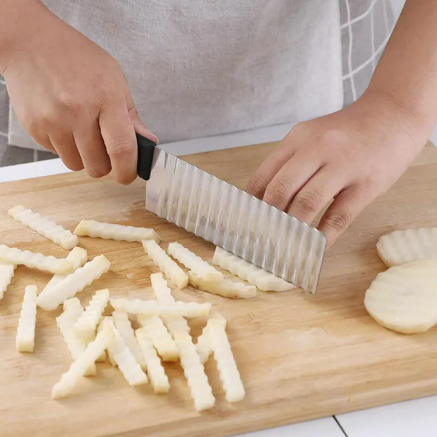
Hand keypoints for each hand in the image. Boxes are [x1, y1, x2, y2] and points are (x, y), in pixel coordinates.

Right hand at [1, 1, 156, 183]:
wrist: (31, 42)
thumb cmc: (78, 58)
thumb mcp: (115, 79)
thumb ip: (131, 116)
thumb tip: (148, 142)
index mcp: (105, 98)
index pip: (121, 149)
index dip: (128, 170)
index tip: (128, 175)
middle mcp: (78, 111)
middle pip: (98, 166)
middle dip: (105, 165)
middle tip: (105, 149)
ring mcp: (53, 120)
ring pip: (76, 164)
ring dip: (84, 157)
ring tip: (82, 132)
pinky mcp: (35, 127)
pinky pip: (57, 154)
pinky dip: (65, 146)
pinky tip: (64, 124)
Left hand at [247, 91, 427, 246]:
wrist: (394, 114)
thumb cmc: (348, 133)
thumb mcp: (312, 137)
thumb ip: (289, 164)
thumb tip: (264, 201)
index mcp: (298, 138)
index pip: (263, 176)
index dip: (250, 206)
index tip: (246, 225)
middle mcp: (317, 148)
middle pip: (280, 190)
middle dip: (268, 220)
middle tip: (264, 240)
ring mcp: (343, 165)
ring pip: (307, 204)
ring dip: (292, 230)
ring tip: (285, 247)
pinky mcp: (366, 183)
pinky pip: (339, 215)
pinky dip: (323, 236)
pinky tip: (316, 247)